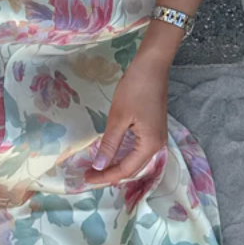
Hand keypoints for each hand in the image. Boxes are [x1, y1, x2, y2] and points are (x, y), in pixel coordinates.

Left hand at [84, 56, 168, 185]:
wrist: (152, 66)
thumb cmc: (135, 89)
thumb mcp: (119, 117)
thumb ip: (110, 144)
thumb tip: (100, 166)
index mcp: (150, 145)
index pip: (125, 170)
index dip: (105, 177)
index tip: (86, 178)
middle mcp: (157, 145)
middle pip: (132, 168)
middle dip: (110, 174)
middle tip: (88, 176)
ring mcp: (157, 137)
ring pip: (135, 160)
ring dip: (116, 165)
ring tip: (97, 168)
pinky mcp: (154, 128)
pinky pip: (138, 149)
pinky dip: (123, 154)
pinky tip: (111, 153)